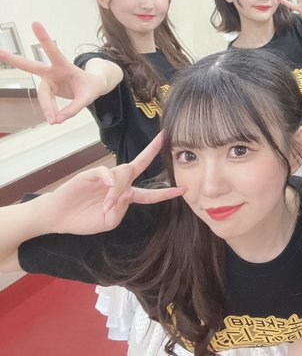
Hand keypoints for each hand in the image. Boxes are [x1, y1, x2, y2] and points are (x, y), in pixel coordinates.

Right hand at [0, 22, 110, 123]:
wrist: (93, 87)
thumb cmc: (91, 87)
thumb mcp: (88, 96)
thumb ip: (74, 108)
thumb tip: (57, 120)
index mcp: (64, 66)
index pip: (53, 51)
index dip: (44, 39)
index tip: (35, 23)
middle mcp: (52, 72)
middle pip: (31, 66)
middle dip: (13, 59)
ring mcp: (48, 81)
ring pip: (43, 96)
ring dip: (48, 108)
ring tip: (53, 121)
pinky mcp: (48, 91)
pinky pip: (47, 104)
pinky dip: (51, 112)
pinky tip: (55, 119)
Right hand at [44, 133, 183, 234]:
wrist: (58, 217)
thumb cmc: (84, 219)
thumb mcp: (108, 222)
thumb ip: (120, 211)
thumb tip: (128, 194)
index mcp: (126, 196)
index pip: (150, 193)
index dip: (166, 192)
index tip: (184, 189)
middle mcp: (119, 183)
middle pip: (139, 165)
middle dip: (152, 150)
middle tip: (164, 137)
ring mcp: (105, 177)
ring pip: (123, 172)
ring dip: (118, 188)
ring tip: (106, 204)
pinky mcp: (90, 175)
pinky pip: (105, 172)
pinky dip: (109, 179)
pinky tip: (108, 185)